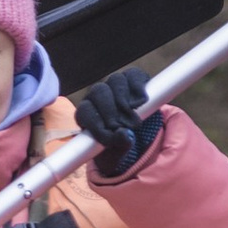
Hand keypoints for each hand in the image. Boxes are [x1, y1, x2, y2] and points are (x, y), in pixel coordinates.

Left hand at [75, 63, 164, 179]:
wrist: (138, 138)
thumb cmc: (120, 146)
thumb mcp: (117, 152)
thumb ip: (118, 145)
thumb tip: (126, 136)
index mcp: (88, 112)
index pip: (85, 111)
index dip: (96, 123)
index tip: (109, 135)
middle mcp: (98, 95)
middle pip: (98, 91)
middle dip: (111, 110)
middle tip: (124, 126)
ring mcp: (115, 85)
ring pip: (115, 81)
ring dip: (124, 100)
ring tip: (135, 118)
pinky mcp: (133, 79)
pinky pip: (133, 75)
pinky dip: (138, 87)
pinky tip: (142, 101)